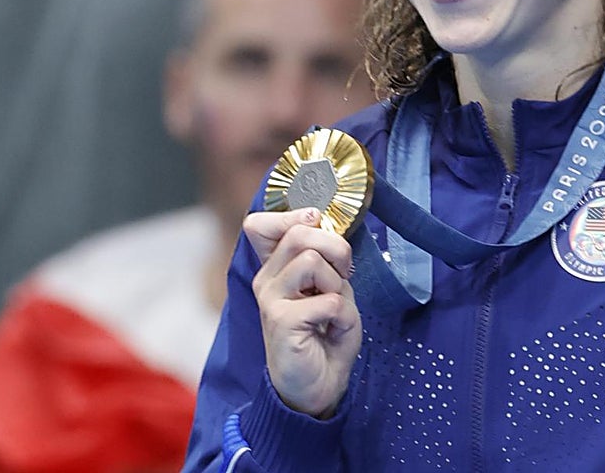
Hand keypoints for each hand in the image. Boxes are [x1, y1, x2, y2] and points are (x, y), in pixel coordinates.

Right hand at [244, 207, 361, 418]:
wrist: (317, 388)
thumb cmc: (325, 337)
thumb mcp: (332, 290)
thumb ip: (327, 262)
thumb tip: (328, 232)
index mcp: (276, 268)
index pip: (260, 224)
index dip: (294, 215)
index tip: (318, 229)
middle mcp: (267, 279)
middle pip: (299, 232)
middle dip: (336, 248)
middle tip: (344, 275)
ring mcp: (270, 299)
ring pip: (312, 260)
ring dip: (338, 284)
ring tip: (335, 307)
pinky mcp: (280, 321)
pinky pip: (327, 300)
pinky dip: (343, 314)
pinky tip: (333, 330)